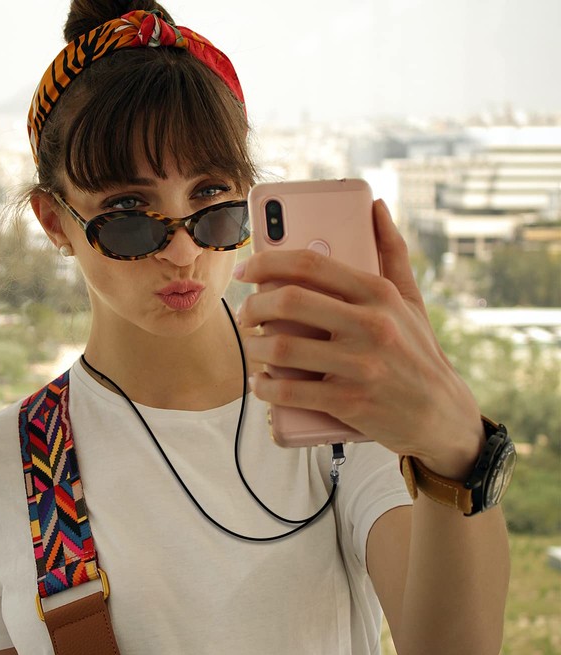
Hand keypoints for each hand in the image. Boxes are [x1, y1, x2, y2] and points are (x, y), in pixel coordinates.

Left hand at [235, 199, 484, 478]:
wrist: (442, 415)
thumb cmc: (418, 352)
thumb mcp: (411, 300)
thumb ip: (393, 251)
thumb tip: (376, 206)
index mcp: (379, 293)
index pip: (310, 264)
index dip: (266, 262)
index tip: (245, 270)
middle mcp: (371, 325)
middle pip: (288, 302)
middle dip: (253, 305)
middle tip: (244, 314)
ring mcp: (360, 365)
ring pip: (282, 348)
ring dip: (253, 347)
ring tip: (251, 346)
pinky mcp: (350, 403)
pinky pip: (289, 392)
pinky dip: (265, 387)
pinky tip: (261, 383)